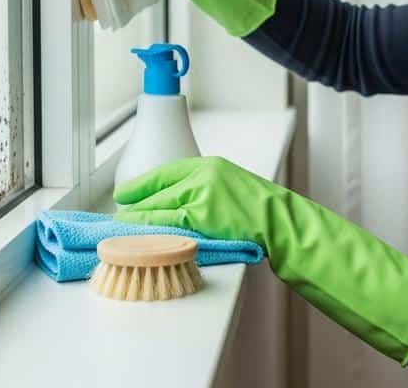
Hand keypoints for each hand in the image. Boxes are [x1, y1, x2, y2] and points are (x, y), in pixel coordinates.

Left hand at [114, 156, 407, 364]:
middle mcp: (201, 174)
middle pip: (153, 192)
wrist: (288, 224)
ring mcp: (201, 195)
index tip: (124, 196)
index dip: (139, 187)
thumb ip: (203, 192)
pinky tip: (140, 242)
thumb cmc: (262, 213)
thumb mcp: (231, 189)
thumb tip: (173, 206)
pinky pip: (166, 227)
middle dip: (133, 209)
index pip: (162, 172)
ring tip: (123, 234)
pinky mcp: (202, 217)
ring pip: (155, 210)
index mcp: (208, 165)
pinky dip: (149, 235)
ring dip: (136, 224)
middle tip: (119, 221)